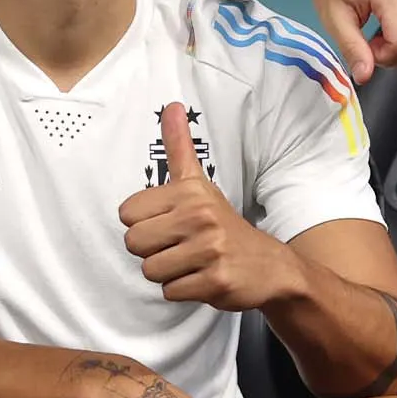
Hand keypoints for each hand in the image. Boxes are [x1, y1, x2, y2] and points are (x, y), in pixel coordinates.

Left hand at [120, 103, 305, 312]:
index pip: (127, 213)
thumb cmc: (223, 224)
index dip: (143, 223)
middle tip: (179, 245)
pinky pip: (170, 291)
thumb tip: (171, 105)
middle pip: (134, 243)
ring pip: (150, 270)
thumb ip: (179, 147)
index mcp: (189, 192)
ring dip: (167, 272)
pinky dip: (183, 289)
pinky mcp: (215, 281)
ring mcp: (209, 251)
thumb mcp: (199, 183)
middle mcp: (199, 218)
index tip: (168, 222)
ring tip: (191, 262)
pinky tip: (202, 277)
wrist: (270, 266)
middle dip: (152, 250)